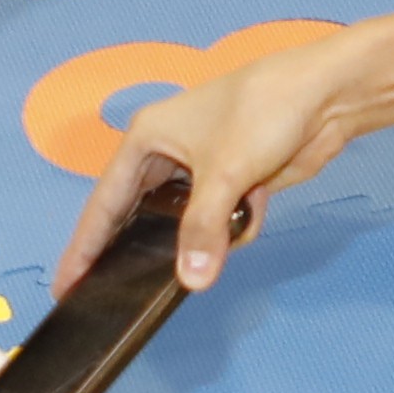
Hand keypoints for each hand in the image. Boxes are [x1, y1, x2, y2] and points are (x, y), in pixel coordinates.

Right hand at [68, 32, 388, 286]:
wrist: (327, 94)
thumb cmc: (264, 110)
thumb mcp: (225, 173)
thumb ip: (203, 230)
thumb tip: (191, 281)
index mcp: (147, 138)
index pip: (104, 203)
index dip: (84, 247)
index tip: (66, 286)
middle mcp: (166, 154)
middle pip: (138, 217)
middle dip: (139, 251)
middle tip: (112, 298)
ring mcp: (202, 170)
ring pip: (185, 224)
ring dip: (202, 237)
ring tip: (193, 265)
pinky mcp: (235, 183)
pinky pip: (221, 222)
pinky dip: (237, 225)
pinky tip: (255, 210)